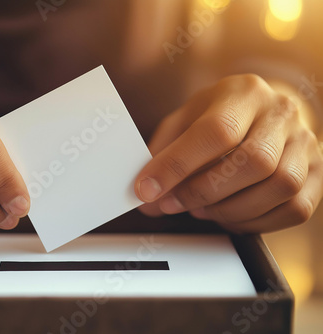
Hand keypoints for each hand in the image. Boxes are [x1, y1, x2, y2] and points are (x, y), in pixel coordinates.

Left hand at [136, 74, 322, 232]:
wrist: (261, 112)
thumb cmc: (220, 116)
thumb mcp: (185, 119)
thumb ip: (163, 152)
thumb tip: (146, 197)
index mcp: (244, 93)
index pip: (216, 130)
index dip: (177, 165)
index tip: (148, 189)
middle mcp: (281, 114)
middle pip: (253, 161)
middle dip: (204, 191)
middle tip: (172, 203)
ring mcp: (306, 143)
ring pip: (280, 187)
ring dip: (231, 209)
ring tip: (201, 208)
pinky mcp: (318, 172)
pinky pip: (295, 208)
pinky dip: (256, 222)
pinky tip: (229, 215)